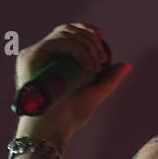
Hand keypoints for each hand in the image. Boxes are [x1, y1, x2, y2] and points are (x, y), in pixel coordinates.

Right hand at [13, 22, 130, 147]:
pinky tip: (88, 66)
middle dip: (90, 38)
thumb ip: (108, 79)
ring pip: (64, 34)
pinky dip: (78, 50)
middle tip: (102, 59)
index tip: (102, 36)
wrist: (54, 129)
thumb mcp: (94, 94)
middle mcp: (42, 55)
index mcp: (53, 61)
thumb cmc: (69, 117)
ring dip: (87, 46)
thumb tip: (126, 65)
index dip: (85, 30)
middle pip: (66, 29)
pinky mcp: (31, 57)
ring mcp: (36, 55)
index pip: (68, 33)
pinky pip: (59, 42)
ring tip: (96, 67)